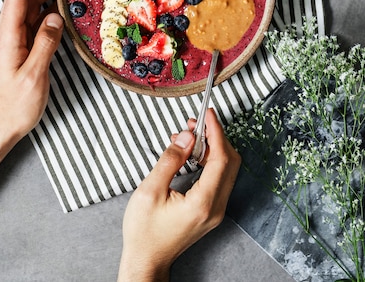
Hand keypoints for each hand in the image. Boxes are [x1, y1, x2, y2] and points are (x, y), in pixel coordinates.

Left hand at [0, 0, 63, 148]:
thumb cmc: (13, 106)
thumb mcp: (32, 76)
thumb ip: (45, 44)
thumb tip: (56, 17)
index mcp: (8, 35)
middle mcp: (9, 33)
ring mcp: (16, 40)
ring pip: (31, 7)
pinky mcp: (23, 48)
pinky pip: (37, 22)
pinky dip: (50, 10)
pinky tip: (63, 8)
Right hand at [118, 108, 240, 281]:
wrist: (147, 260)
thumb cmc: (144, 231)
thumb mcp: (150, 190)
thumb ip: (170, 160)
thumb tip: (187, 136)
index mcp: (203, 203)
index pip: (221, 159)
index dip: (216, 132)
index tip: (208, 114)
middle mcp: (215, 207)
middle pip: (230, 162)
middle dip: (215, 137)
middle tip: (196, 122)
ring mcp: (215, 210)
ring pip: (225, 169)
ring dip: (211, 147)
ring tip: (188, 134)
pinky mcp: (210, 210)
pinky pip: (217, 178)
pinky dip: (208, 160)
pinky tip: (190, 152)